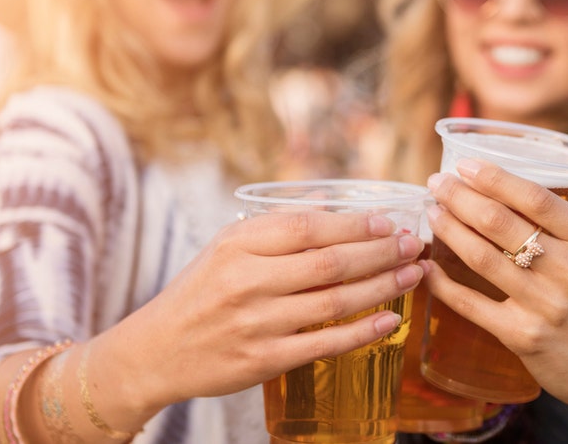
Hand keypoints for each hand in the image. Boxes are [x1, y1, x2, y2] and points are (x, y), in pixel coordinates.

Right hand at [100, 210, 423, 415]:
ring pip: (335, 301)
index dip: (354, 224)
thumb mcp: (224, 248)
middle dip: (382, 252)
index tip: (388, 222)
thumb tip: (331, 206)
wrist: (153, 352)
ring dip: (383, 287)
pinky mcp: (264, 360)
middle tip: (414, 245)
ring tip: (413, 275)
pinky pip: (326, 343)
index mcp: (237, 244)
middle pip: (330, 262)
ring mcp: (257, 322)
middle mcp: (247, 280)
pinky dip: (363, 331)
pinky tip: (390, 321)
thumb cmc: (199, 293)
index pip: (307, 227)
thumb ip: (275, 229)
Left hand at [423, 159, 567, 420]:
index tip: (464, 164)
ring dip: (448, 230)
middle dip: (459, 197)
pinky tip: (426, 266)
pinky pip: (472, 304)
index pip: (536, 198)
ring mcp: (545, 306)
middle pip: (500, 223)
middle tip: (436, 183)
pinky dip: (443, 284)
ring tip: (431, 213)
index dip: (494, 178)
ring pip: (482, 258)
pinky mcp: (523, 337)